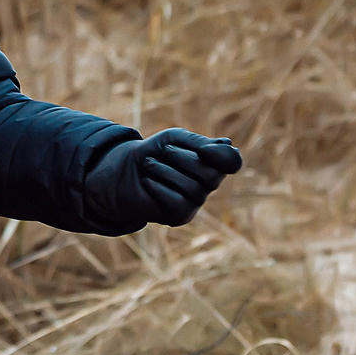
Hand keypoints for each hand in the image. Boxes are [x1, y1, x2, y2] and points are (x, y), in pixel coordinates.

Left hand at [84, 128, 239, 229]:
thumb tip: (227, 145)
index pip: (232, 161)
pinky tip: (148, 182)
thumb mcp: (173, 139)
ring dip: (165, 171)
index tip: (203, 149)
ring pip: (193, 189)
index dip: (223, 156)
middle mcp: (208, 184)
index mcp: (211, 162)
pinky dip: (159, 188)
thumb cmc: (153, 153)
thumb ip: (197, 141)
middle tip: (161, 152)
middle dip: (182, 158)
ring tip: (148, 164)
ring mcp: (196, 202)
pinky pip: (178, 203)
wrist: (123, 172)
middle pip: (211, 175)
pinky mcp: (180, 216)